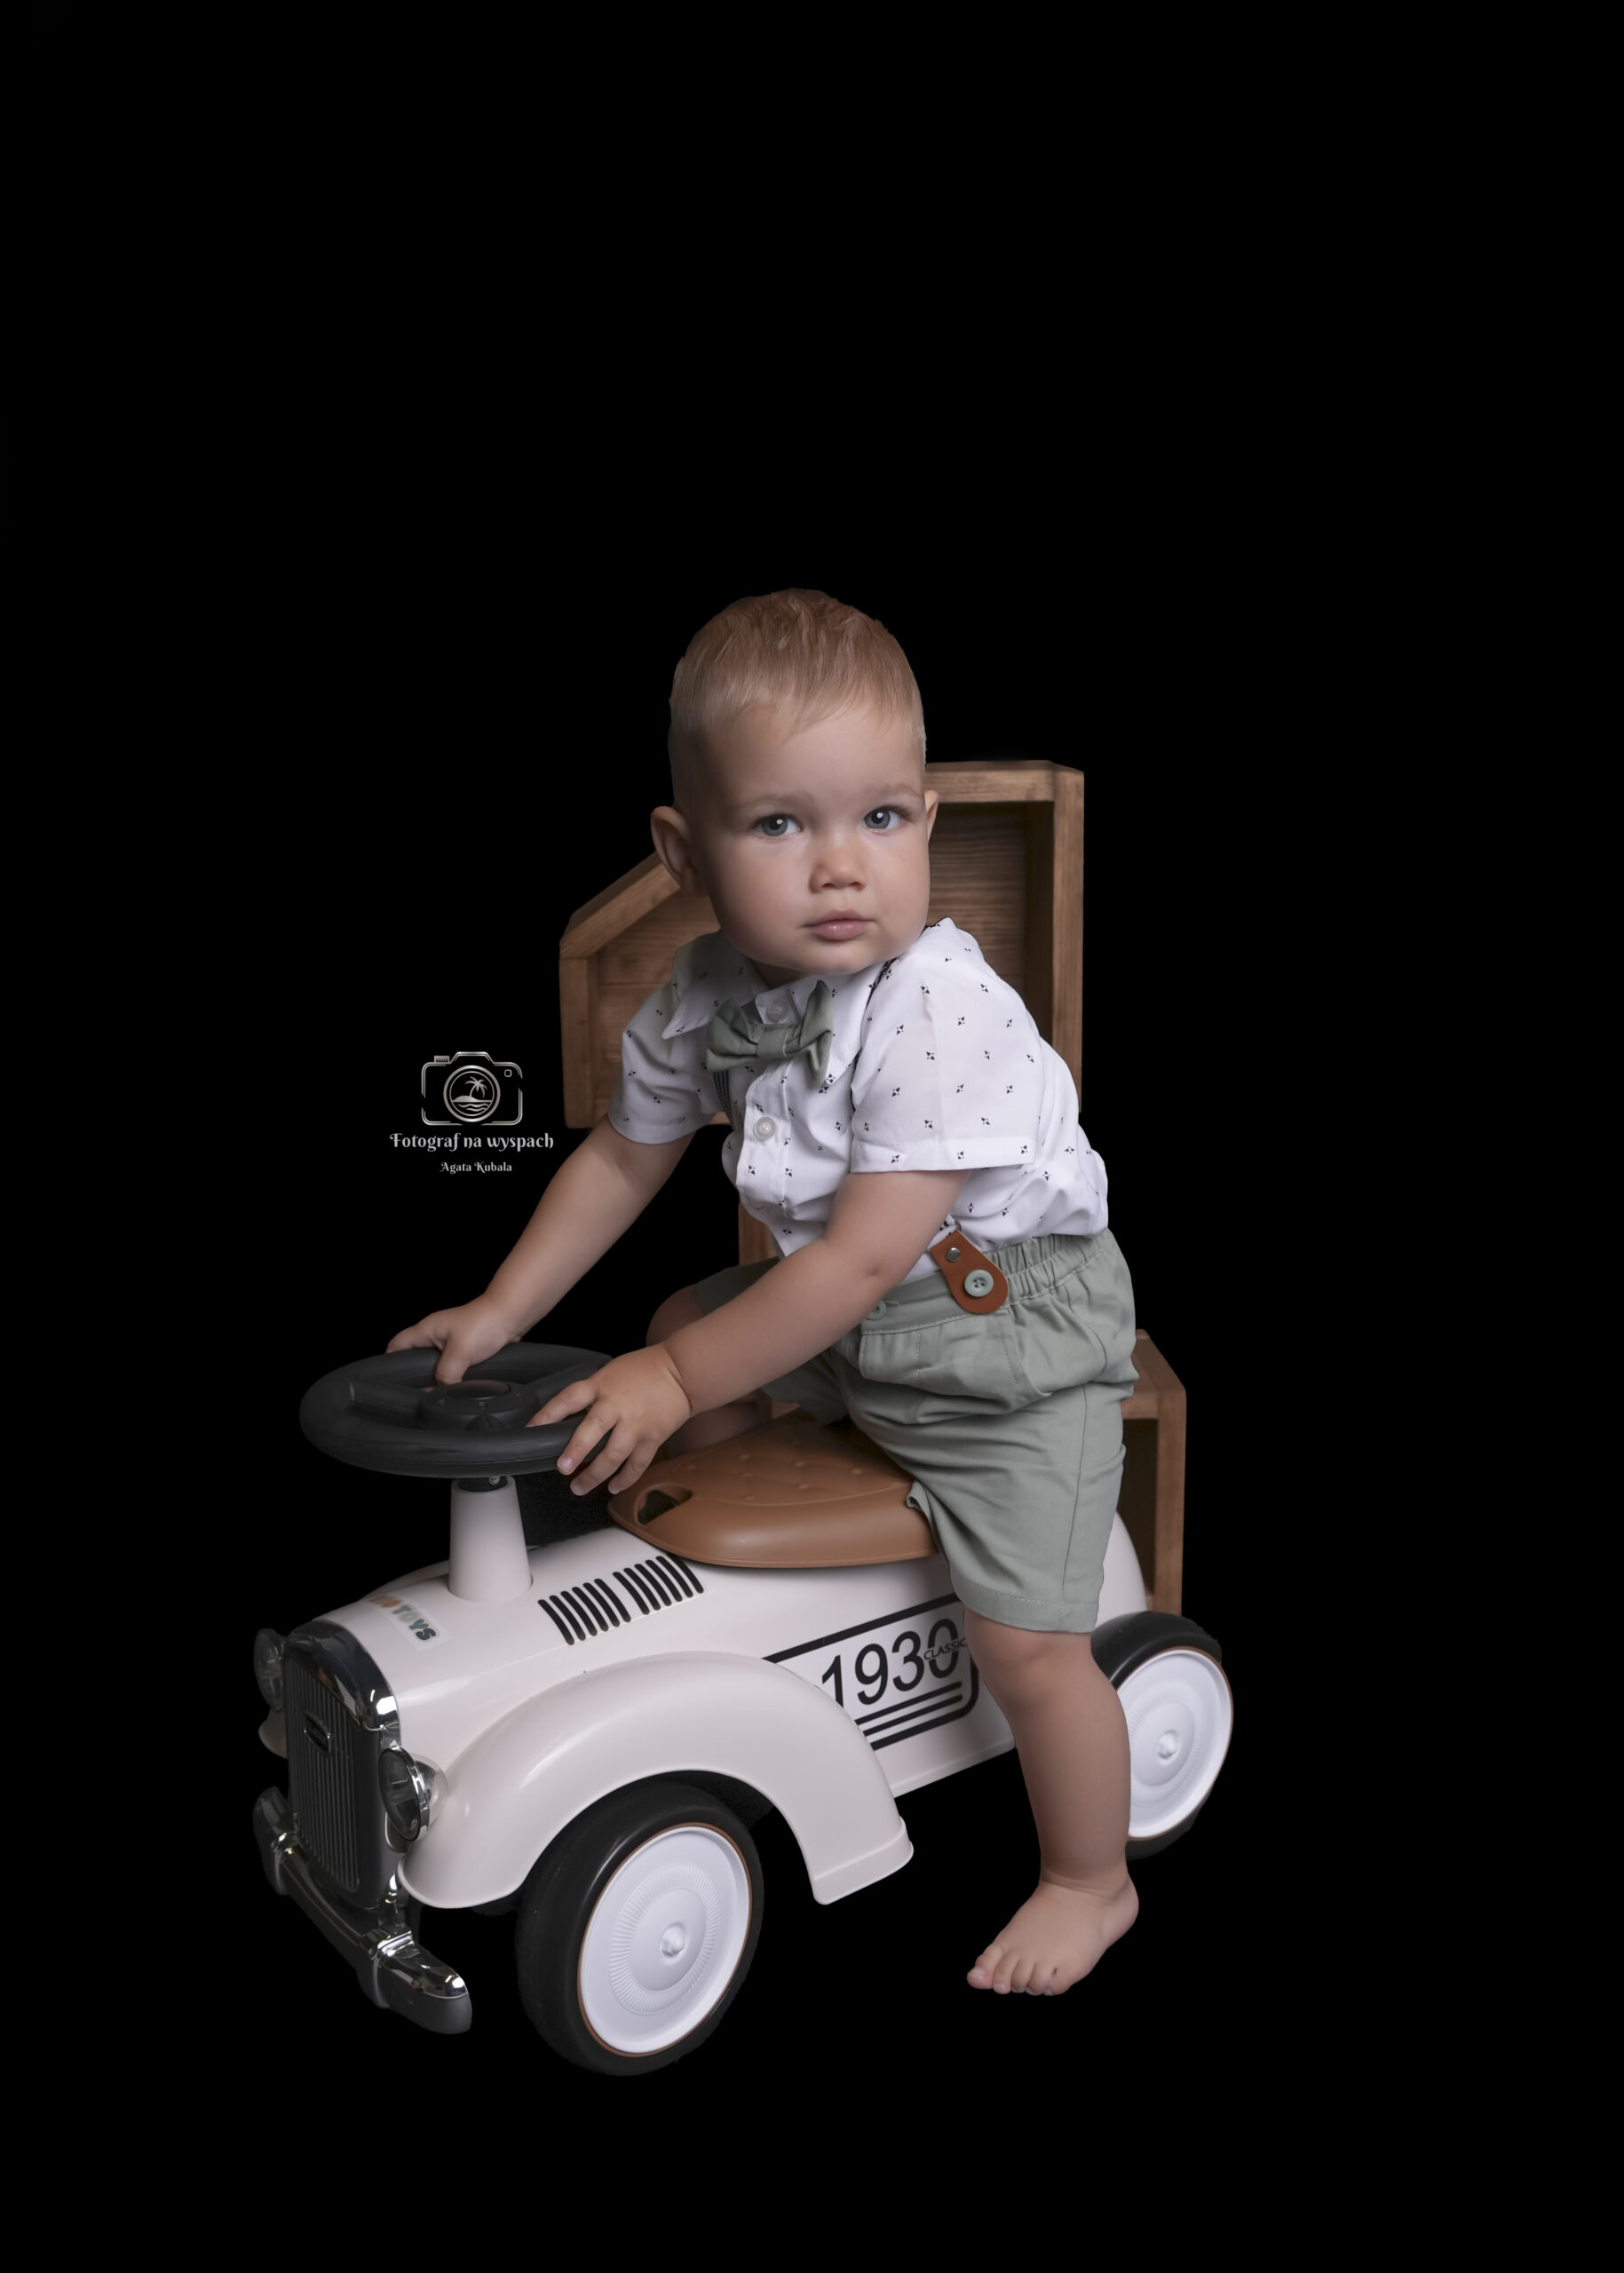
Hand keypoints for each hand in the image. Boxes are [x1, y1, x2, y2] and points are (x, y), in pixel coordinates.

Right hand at [386, 1297, 519, 1382]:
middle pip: (415, 1360)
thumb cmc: (485, 1322)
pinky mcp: (465, 1351)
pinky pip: (453, 1368)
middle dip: (416, 1377)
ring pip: (435, 1366)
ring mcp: (450, 1343)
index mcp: (426, 1330)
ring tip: (440, 1391)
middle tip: (420, 1392)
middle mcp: (435, 1336)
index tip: (391, 1381)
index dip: (390, 1362)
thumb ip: (446, 1373)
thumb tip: (441, 1391)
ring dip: (439, 1378)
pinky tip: (458, 1385)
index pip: (396, 1345)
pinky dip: (454, 1377)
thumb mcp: (460, 1351)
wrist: (511, 1316)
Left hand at [529, 1345, 691, 1496]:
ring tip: (579, 1487)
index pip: (568, 1399)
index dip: (547, 1415)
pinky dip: (624, 1479)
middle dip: (576, 1451)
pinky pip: (637, 1464)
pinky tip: (613, 1487)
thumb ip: (591, 1393)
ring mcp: (635, 1424)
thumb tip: (570, 1417)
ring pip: (614, 1455)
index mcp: (601, 1386)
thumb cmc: (644, 1370)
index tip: (531, 1430)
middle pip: (592, 1429)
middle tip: (563, 1469)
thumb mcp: (609, 1373)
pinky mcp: (652, 1438)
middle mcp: (616, 1405)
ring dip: (595, 1474)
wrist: (683, 1372)